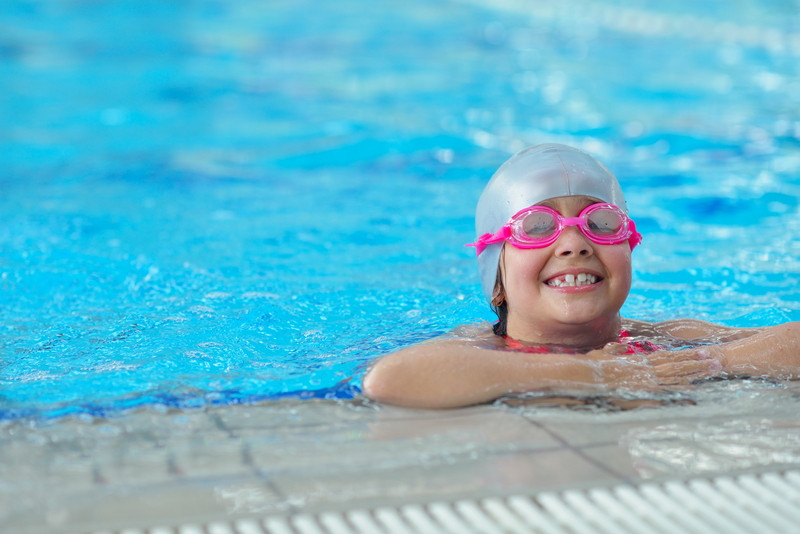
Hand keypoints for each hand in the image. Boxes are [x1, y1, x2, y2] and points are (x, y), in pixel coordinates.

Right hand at [586, 343, 723, 388]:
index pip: (668, 356)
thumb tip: (617, 346)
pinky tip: (694, 392)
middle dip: (698, 363)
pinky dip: (680, 392)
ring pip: (677, 374)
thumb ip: (614, 350)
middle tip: (716, 361)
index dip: (686, 355)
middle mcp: (648, 368)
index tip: (702, 352)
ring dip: (696, 372)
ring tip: (714, 370)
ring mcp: (647, 379)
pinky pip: (666, 392)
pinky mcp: (643, 391)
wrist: (587, 373)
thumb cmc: (592, 365)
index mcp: (640, 360)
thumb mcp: (604, 354)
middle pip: (677, 364)